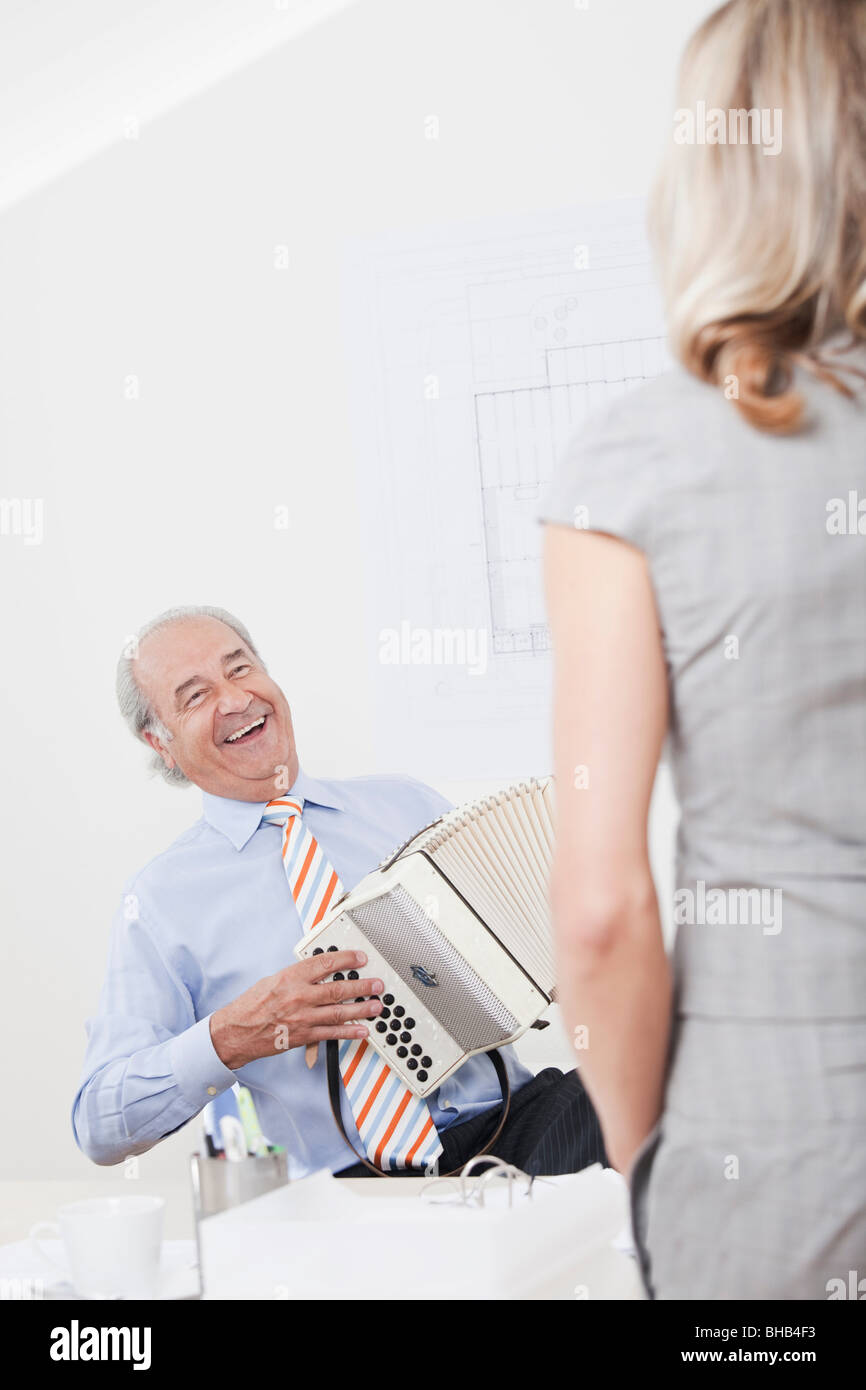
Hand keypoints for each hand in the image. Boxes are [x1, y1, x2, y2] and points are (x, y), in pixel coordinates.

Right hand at [209, 951, 382, 1069]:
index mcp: (290, 978)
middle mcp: (298, 996)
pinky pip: (331, 1034)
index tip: (360, 958)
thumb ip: (298, 976)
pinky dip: (349, 1032)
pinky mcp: (303, 1036)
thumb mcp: (274, 980)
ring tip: (376, 1006)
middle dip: (361, 986)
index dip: (346, 959)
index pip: (324, 963)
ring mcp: (302, 1018)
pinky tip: (362, 1030)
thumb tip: (321, 971)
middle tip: (377, 984)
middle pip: (337, 989)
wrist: (236, 1032)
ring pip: (339, 1012)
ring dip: (361, 1009)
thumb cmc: (252, 1005)